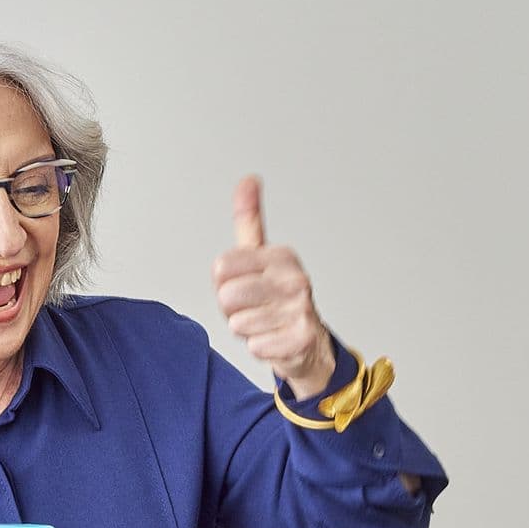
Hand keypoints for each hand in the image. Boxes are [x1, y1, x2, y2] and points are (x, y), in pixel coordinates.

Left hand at [213, 175, 335, 397]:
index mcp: (281, 255)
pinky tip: (275, 340)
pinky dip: (260, 348)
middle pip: (226, 296)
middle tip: (254, 308)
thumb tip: (248, 179)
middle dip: (232, 309)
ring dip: (247, 329)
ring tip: (265, 323)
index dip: (224, 282)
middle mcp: (295, 278)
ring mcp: (301, 309)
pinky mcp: (301, 338)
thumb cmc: (276, 296)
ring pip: (238, 323)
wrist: (308, 341)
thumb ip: (250, 219)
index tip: (245, 283)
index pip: (220, 268)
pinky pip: (254, 346)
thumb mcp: (261, 255)